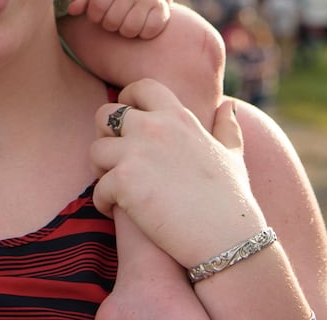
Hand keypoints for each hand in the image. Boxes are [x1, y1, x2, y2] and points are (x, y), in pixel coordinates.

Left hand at [65, 0, 170, 38]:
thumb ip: (81, 0)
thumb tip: (71, 10)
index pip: (96, 9)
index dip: (95, 17)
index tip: (101, 14)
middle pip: (112, 22)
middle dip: (111, 25)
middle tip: (116, 19)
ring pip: (130, 30)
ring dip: (126, 31)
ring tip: (127, 23)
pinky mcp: (162, 10)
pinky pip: (148, 32)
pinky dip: (143, 33)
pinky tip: (142, 25)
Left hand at [90, 81, 266, 268]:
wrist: (227, 238)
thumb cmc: (231, 201)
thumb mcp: (232, 157)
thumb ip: (227, 129)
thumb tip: (228, 105)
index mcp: (178, 117)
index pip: (141, 88)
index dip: (127, 100)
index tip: (125, 121)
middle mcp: (154, 127)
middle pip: (105, 114)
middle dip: (104, 135)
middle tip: (114, 158)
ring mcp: (137, 153)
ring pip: (95, 150)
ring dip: (100, 170)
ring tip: (114, 188)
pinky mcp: (124, 182)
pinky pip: (98, 188)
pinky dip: (102, 202)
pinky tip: (115, 211)